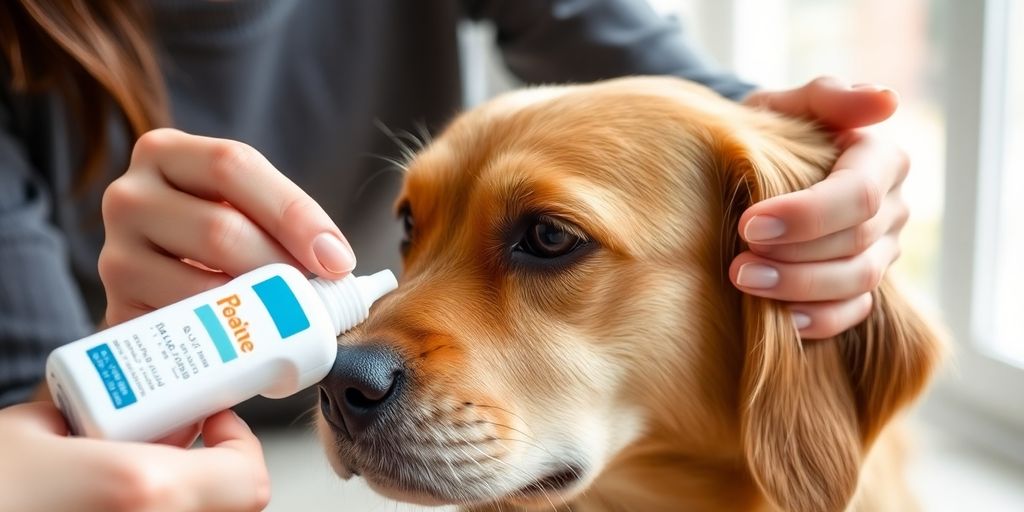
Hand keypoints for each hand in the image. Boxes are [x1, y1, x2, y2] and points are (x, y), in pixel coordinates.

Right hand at [0, 402, 268, 511]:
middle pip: (230, 506)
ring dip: (179, 496)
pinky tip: (104, 504)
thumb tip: (121, 403)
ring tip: (123, 480)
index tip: (207, 420)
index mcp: (143, 491)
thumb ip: (88, 411)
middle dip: (209, 470)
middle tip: (168, 445)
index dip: (239, 443)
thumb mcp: (26, 430)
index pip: (247, 477)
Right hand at [99, 129, 355, 325]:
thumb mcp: (244, 207)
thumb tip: (337, 263)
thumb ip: (281, 220)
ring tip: (290, 321)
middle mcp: (128, 197)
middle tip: (316, 298)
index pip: (233, 166)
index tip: (337, 260)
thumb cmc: (221, 236)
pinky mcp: (117, 312)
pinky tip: (252, 341)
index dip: (293, 214)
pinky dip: (228, 339)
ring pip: (203, 286)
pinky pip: (184, 331)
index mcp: (164, 153)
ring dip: (258, 309)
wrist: (164, 280)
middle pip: (221, 231)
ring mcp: (115, 258)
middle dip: (281, 269)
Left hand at [731, 77, 908, 338]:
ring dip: (799, 289)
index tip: (750, 223)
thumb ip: (827, 96)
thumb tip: (885, 100)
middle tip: (737, 265)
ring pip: (857, 282)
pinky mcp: (860, 285)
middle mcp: (890, 208)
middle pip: (857, 244)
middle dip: (795, 258)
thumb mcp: (786, 105)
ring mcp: (881, 251)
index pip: (859, 195)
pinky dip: (818, 321)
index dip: (807, 215)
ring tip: (744, 282)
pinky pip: (853, 313)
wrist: (750, 168)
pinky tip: (779, 320)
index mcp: (880, 161)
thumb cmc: (769, 132)